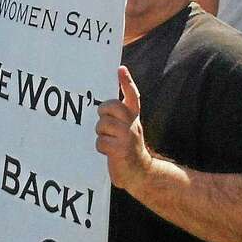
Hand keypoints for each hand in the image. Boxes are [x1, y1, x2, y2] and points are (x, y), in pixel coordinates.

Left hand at [95, 66, 153, 194]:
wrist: (140, 173)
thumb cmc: (128, 148)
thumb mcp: (128, 129)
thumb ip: (120, 115)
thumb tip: (103, 104)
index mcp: (134, 117)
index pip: (132, 95)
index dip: (126, 81)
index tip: (120, 69)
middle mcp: (133, 123)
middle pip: (112, 106)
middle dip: (103, 113)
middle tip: (105, 124)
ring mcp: (128, 136)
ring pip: (103, 125)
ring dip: (101, 134)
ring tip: (109, 142)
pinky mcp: (121, 149)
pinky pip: (101, 141)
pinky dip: (101, 148)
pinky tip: (109, 152)